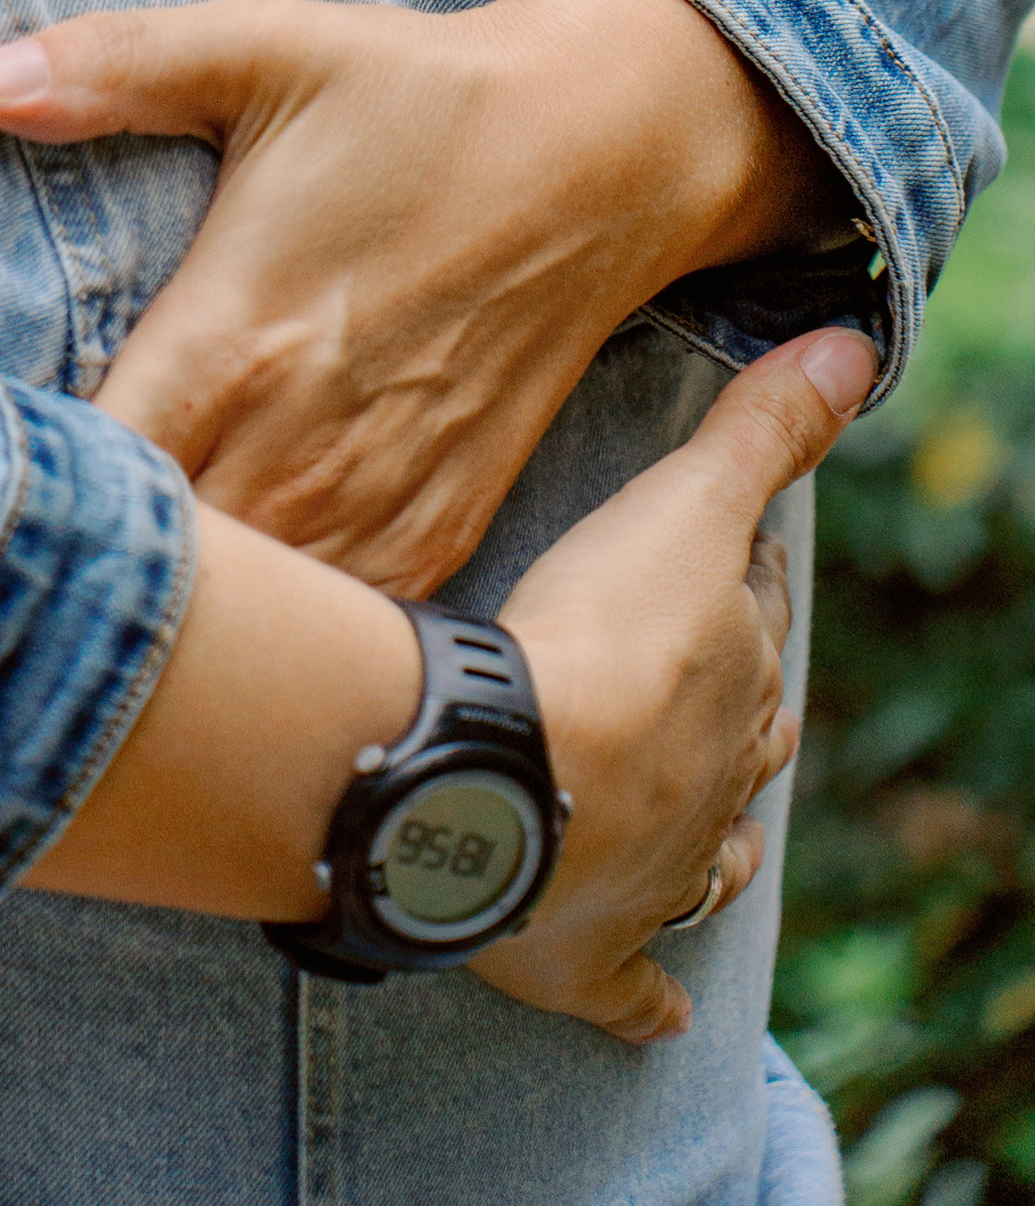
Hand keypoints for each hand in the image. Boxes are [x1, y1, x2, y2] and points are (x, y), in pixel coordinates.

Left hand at [0, 0, 849, 591]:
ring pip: (254, 627)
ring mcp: (379, 499)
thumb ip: (111, 63)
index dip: (18, 511)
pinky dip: (282, 645)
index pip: (94, 479)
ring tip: (91, 631)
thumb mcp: (265, 46)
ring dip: (180, 634)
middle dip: (82, 591)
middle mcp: (302, 442)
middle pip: (162, 583)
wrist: (611, 152)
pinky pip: (341, 633)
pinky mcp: (443, 527)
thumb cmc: (420, 96)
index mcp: (234, 338)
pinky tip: (225, 637)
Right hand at [477, 325, 873, 1041]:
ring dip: (707, 845)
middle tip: (714, 686)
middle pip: (740, 740)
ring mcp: (651, 877)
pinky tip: (659, 1016)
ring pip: (703, 861)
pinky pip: (627, 987)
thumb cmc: (598, 635)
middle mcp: (709, 788)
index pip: (756, 625)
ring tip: (713, 838)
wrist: (508, 778)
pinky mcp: (584, 955)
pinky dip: (646, 999)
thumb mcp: (686, 509)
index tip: (738, 568)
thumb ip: (762, 430)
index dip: (747, 590)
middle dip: (736, 711)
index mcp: (733, 687)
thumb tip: (856, 348)